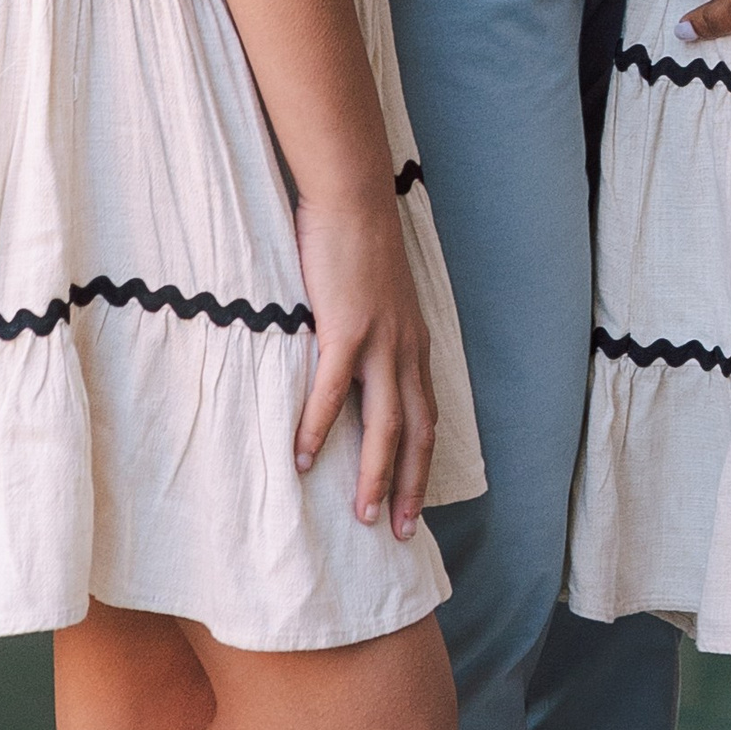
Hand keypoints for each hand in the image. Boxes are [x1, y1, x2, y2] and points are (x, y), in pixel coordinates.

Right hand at [292, 185, 439, 538]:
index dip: (423, 462)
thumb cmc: (358, 243)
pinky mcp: (348, 327)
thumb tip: (353, 364)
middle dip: (411, 486)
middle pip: (415, 431)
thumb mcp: (377, 297)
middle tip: (401, 532)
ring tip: (363, 515)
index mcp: (414, 342)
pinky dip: (320, 430)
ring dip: (374, 474)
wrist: (353, 197)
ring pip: (383, 423)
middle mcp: (406, 348)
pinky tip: (304, 460)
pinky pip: (332, 391)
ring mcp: (380, 340)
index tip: (416, 503)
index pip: (426, 415)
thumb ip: (372, 334)